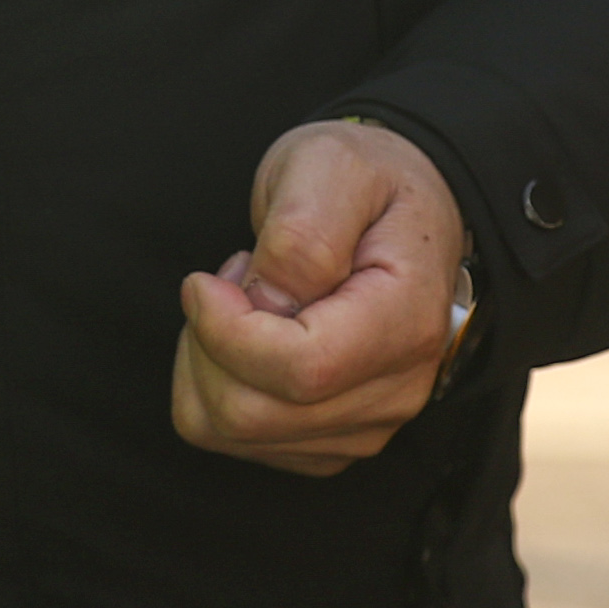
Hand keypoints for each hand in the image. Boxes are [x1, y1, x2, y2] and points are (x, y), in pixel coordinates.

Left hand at [170, 119, 473, 475]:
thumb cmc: (366, 182)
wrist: (403, 207)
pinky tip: (251, 335)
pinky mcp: (331, 438)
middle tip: (232, 279)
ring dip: (208, 361)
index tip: (204, 280)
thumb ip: (301, 234)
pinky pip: (235, 439)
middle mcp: (395, 390)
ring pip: (232, 432)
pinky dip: (217, 384)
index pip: (300, 370)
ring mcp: (366, 423)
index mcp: (405, 321)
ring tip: (245, 301)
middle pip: (251, 414)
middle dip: (206, 342)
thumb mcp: (330, 168)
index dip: (225, 331)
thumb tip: (265, 304)